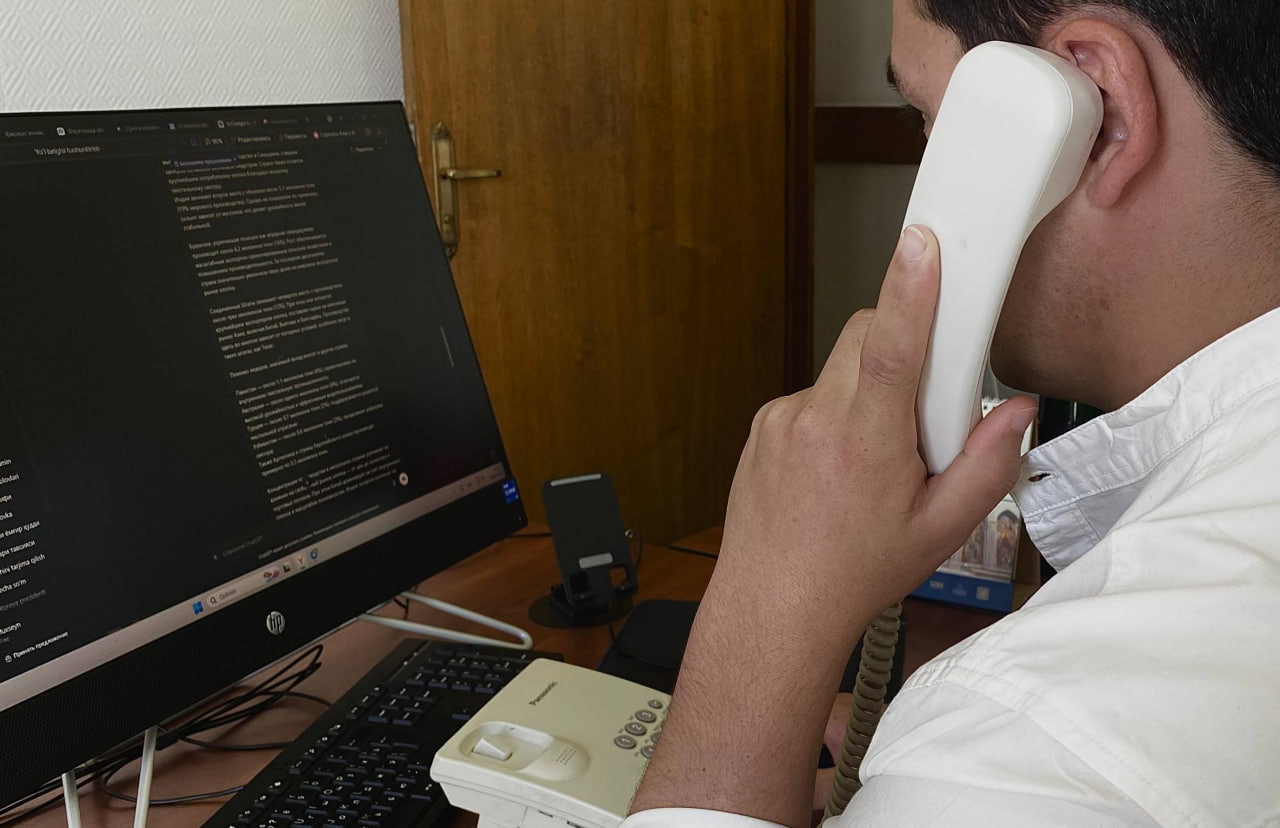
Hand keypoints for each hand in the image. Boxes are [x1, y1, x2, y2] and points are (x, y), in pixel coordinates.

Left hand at [630, 226, 1036, 825]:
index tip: (921, 241)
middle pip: (867, 336)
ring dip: (869, 388)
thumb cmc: (856, 574)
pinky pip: (813, 395)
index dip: (912, 288)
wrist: (773, 607)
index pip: (892, 346)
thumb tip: (1016, 410)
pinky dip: (835, 413)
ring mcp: (782, 419)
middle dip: (903, 345)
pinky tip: (835, 470)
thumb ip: (988, 466)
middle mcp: (816, 418)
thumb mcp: (940, 532)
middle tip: (922, 406)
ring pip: (841, 367)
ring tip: (873, 458)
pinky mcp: (762, 425)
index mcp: (866, 441)